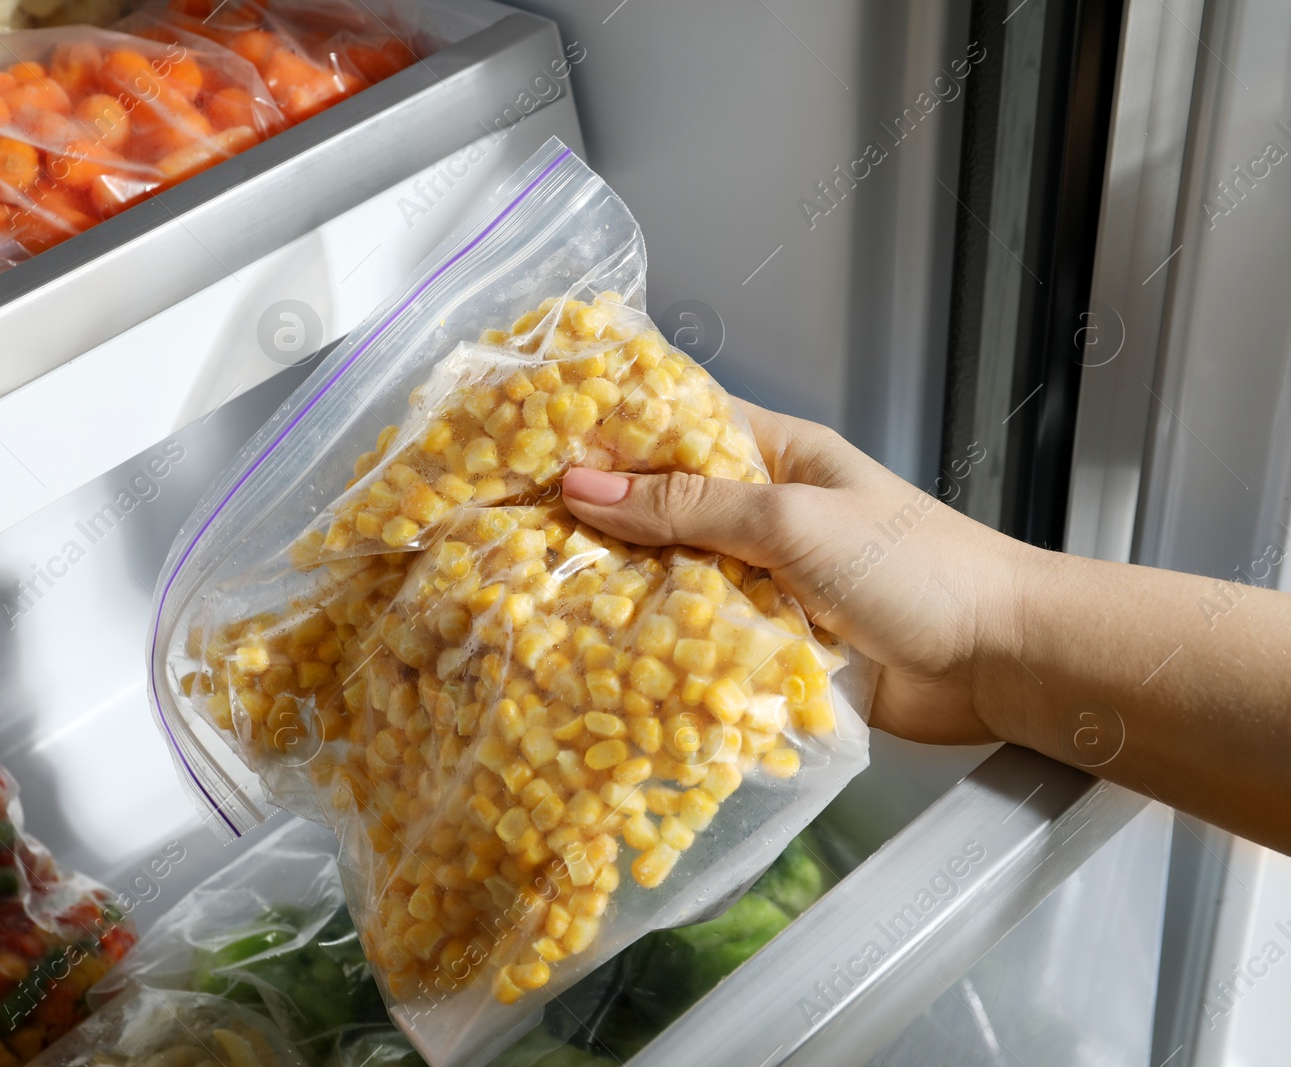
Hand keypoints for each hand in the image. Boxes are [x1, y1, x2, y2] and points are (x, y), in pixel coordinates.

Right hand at [560, 398, 1030, 745]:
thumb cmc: (917, 569)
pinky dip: (655, 645)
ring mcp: (762, 581)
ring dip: (621, 590)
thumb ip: (688, 507)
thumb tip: (585, 488)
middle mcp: (761, 513)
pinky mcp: (767, 643)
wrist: (1000, 662)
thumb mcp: (791, 522)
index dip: (605, 434)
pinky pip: (696, 637)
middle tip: (513, 535)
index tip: (529, 449)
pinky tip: (595, 654)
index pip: (673, 426)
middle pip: (660, 507)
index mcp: (774, 454)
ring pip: (671, 577)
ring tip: (535, 598)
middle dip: (597, 522)